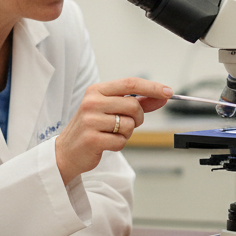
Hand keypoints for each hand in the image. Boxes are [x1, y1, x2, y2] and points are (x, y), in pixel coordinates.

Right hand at [55, 77, 171, 184]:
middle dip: (138, 118)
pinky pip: (121, 141)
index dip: (152, 87)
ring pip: (129, 125)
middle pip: (134, 106)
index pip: (130, 84)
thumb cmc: (92, 127)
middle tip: (126, 124)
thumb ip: (136, 102)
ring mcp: (91, 120)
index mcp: (97, 90)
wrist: (67, 151)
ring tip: (111, 134)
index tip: (169, 92)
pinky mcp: (92, 139)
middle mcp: (92, 102)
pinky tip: (106, 143)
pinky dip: (119, 144)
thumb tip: (162, 96)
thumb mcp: (110, 109)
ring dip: (127, 133)